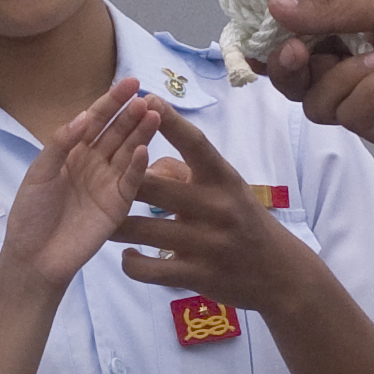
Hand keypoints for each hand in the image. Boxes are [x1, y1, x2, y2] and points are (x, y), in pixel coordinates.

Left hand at [0, 79, 157, 297]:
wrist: (34, 257)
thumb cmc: (31, 213)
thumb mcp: (39, 173)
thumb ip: (61, 143)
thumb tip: (86, 116)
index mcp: (73, 151)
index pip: (96, 120)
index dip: (112, 101)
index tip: (130, 82)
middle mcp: (94, 163)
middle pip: (117, 133)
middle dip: (131, 114)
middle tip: (147, 97)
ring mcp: (108, 183)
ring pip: (128, 153)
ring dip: (140, 134)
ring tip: (154, 115)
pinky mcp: (118, 205)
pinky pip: (131, 182)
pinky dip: (137, 166)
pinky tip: (144, 149)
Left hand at [115, 107, 327, 312]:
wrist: (280, 274)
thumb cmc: (244, 220)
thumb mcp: (227, 189)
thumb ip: (189, 172)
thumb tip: (147, 160)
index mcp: (224, 180)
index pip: (195, 143)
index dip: (169, 120)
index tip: (145, 98)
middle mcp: (216, 207)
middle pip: (154, 187)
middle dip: (122, 181)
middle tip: (94, 173)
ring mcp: (206, 243)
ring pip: (142, 230)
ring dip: (116, 225)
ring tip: (103, 220)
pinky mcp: (197, 275)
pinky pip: (150, 269)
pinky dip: (132, 262)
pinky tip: (127, 255)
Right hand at [261, 0, 373, 146]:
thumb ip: (331, 10)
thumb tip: (273, 6)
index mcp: (351, 30)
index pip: (296, 43)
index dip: (275, 43)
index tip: (268, 35)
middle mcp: (353, 68)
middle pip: (296, 83)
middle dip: (293, 68)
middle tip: (303, 52)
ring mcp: (371, 103)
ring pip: (321, 106)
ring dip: (349, 79)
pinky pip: (356, 121)